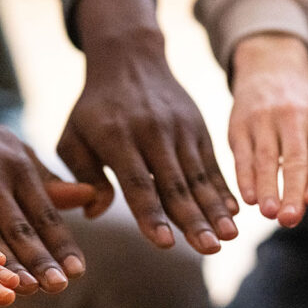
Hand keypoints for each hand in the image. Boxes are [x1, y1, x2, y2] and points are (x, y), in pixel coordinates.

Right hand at [0, 48, 95, 294]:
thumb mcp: (13, 151)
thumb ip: (48, 182)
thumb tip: (91, 197)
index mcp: (17, 166)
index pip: (45, 213)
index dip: (61, 244)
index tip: (78, 272)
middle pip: (18, 226)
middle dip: (39, 259)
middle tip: (58, 287)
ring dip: (3, 265)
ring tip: (24, 291)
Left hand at [59, 0, 238, 252]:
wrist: (130, 58)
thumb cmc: (94, 109)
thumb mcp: (73, 137)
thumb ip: (83, 176)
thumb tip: (95, 212)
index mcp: (116, 137)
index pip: (137, 183)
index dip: (151, 214)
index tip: (164, 243)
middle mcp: (152, 132)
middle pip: (175, 184)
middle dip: (193, 220)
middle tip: (208, 249)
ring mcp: (180, 129)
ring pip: (198, 177)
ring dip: (215, 209)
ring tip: (228, 238)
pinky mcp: (198, 127)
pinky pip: (211, 163)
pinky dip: (223, 189)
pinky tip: (234, 212)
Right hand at [228, 34, 307, 225]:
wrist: (272, 72)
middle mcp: (294, 113)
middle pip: (295, 158)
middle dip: (293, 190)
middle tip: (291, 219)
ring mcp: (264, 116)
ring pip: (266, 157)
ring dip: (268, 188)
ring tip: (270, 214)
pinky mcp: (240, 123)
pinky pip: (242, 155)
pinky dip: (244, 178)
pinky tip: (248, 199)